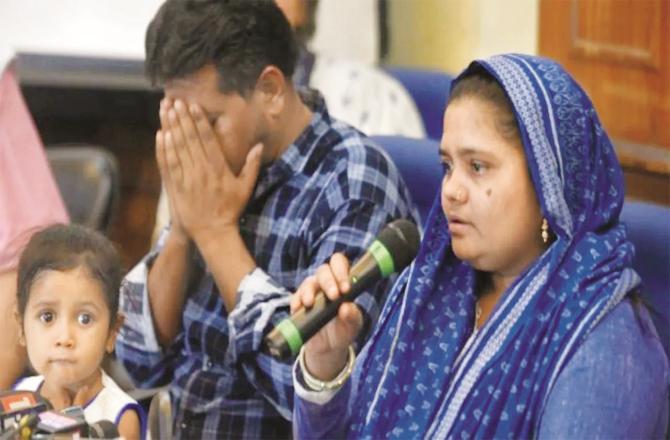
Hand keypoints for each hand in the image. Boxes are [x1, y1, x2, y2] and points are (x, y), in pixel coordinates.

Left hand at [157, 98, 262, 244]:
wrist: (213, 233)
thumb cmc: (231, 210)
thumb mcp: (245, 188)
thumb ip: (252, 166)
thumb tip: (260, 146)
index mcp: (218, 169)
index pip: (206, 139)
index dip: (198, 120)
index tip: (192, 105)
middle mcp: (201, 171)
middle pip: (189, 139)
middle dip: (181, 118)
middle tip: (175, 100)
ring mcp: (187, 179)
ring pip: (176, 148)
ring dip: (171, 128)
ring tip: (166, 111)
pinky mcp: (176, 188)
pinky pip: (168, 165)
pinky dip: (163, 149)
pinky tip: (161, 135)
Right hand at [290, 253, 363, 380]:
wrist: (328, 347)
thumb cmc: (343, 330)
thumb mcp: (352, 326)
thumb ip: (352, 316)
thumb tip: (346, 308)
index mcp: (341, 282)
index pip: (339, 264)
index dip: (341, 271)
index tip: (345, 288)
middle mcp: (326, 283)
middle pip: (324, 270)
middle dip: (328, 282)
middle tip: (334, 296)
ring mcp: (311, 292)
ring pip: (308, 282)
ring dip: (309, 291)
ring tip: (310, 303)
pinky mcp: (299, 304)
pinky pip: (295, 297)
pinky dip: (296, 301)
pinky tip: (298, 308)